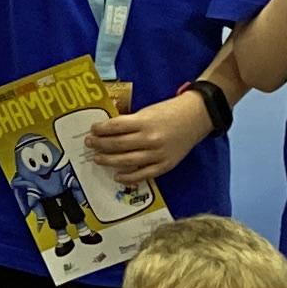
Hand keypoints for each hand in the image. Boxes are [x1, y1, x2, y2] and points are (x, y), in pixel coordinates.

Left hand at [79, 85, 212, 185]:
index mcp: (145, 121)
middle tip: (90, 144)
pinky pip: (143, 174)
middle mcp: (150, 138)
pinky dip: (128, 177)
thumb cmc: (170, 111)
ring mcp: (158, 154)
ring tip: (97, 159)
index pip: (116, 127)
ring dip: (109, 161)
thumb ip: (131, 121)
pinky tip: (117, 175)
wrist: (196, 117)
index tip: (92, 130)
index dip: (101, 129)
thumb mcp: (148, 111)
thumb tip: (109, 130)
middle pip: (118, 145)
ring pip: (127, 161)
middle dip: (100, 145)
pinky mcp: (165, 165)